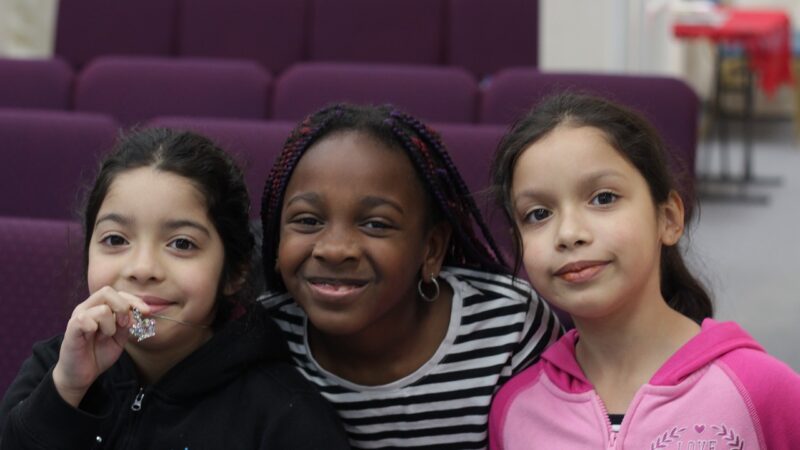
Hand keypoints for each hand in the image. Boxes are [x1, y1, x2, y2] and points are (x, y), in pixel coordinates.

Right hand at [52, 286, 149, 406]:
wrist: (82, 374)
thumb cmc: (99, 352)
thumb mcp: (120, 337)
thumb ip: (127, 322)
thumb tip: (139, 311)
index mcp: (100, 307)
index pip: (118, 293)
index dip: (134, 300)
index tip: (147, 312)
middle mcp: (88, 308)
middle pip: (107, 292)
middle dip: (123, 307)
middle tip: (124, 325)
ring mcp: (78, 317)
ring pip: (102, 309)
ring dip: (111, 325)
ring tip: (106, 336)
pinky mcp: (71, 329)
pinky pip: (85, 319)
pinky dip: (96, 328)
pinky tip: (94, 336)